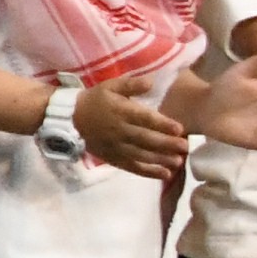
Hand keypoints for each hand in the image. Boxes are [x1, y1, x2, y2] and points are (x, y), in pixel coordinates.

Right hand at [72, 80, 193, 180]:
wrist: (71, 118)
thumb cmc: (95, 100)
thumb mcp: (111, 86)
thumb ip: (132, 84)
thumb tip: (152, 82)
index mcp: (122, 112)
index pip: (145, 119)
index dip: (163, 124)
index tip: (180, 128)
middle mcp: (120, 131)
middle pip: (147, 139)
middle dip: (167, 144)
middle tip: (185, 147)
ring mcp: (117, 147)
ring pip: (142, 155)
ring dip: (161, 160)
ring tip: (178, 162)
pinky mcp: (114, 158)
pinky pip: (133, 167)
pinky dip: (148, 172)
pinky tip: (164, 174)